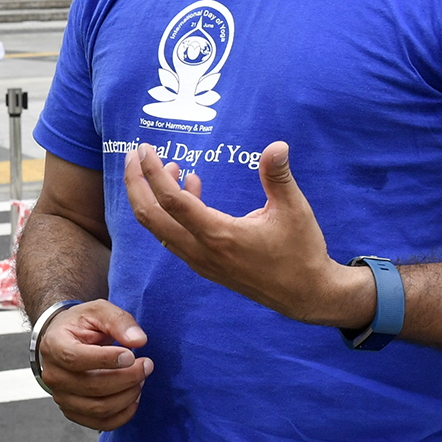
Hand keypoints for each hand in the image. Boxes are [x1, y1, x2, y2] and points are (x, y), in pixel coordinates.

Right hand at [33, 300, 152, 429]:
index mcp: (54, 346)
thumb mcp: (98, 311)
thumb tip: (139, 340)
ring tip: (141, 379)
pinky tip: (134, 397)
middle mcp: (53, 375)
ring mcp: (61, 397)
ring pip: (99, 408)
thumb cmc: (81, 325)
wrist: (66, 341)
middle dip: (127, 378)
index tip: (131, 355)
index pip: (75, 359)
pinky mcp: (73, 412)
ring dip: (128, 396)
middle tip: (146, 365)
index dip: (106, 360)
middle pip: (92, 386)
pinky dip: (123, 415)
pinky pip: (101, 423)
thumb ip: (118, 320)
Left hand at [121, 142, 374, 328]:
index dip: (153, 173)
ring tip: (171, 165)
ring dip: (153, 196)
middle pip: (150, 217)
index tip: (145, 149)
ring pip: (159, 228)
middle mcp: (201, 251)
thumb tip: (277, 145)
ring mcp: (200, 261)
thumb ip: (279, 177)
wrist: (306, 295)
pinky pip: (174, 236)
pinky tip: (191, 186)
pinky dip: (171, 211)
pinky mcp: (205, 265)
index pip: (171, 201)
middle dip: (136, 183)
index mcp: (219, 236)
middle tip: (135, 155)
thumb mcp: (295, 210)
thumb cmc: (302, 252)